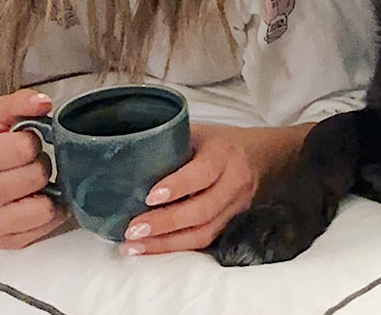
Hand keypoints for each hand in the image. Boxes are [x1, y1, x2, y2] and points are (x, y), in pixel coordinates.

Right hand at [0, 89, 69, 248]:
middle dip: (40, 165)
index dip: (32, 142)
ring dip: (47, 192)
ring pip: (43, 208)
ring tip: (34, 184)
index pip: (19, 149)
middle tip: (30, 164)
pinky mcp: (3, 243)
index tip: (26, 143)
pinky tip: (36, 201)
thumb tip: (44, 102)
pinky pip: (46, 227)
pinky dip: (49, 212)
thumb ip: (17, 103)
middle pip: (34, 177)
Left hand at [119, 123, 276, 254]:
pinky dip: (176, 247)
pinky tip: (151, 248)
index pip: (202, 172)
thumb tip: (123, 156)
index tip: (149, 197)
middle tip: (132, 229)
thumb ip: (169, 142)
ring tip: (134, 246)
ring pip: (204, 232)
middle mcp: (234, 181)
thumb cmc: (215, 142)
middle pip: (203, 210)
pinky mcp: (232, 223)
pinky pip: (205, 240)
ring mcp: (236, 206)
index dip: (177, 186)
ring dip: (167, 243)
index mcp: (223, 153)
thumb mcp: (195, 132)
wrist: (257, 155)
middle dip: (165, 223)